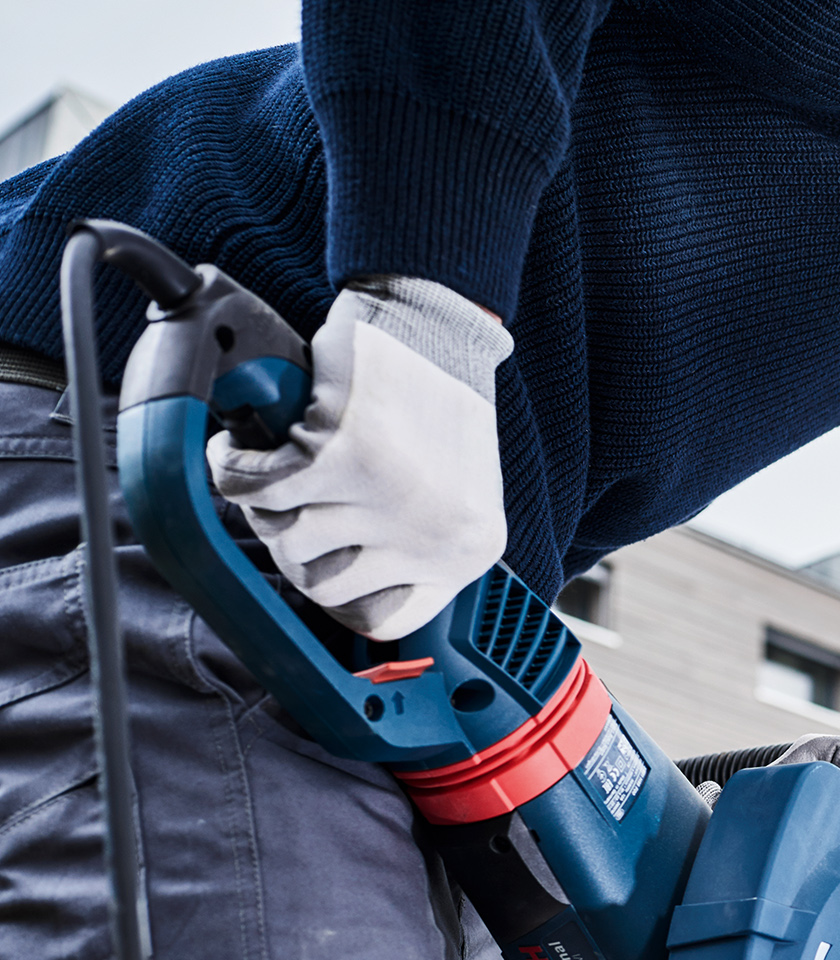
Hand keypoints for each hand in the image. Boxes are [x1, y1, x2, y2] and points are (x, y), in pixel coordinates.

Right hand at [207, 276, 513, 640]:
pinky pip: (256, 488)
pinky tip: (242, 442)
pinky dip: (233, 464)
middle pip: (319, 585)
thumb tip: (327, 583)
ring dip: (262, 503)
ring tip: (274, 461)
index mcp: (467, 552)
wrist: (431, 320)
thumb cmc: (429, 401)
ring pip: (285, 540)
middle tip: (289, 495)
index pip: (382, 620)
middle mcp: (438, 537)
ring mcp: (393, 500)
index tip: (318, 555)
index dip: (336, 589)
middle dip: (289, 540)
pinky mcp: (344, 455)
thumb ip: (404, 540)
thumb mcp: (444, 490)